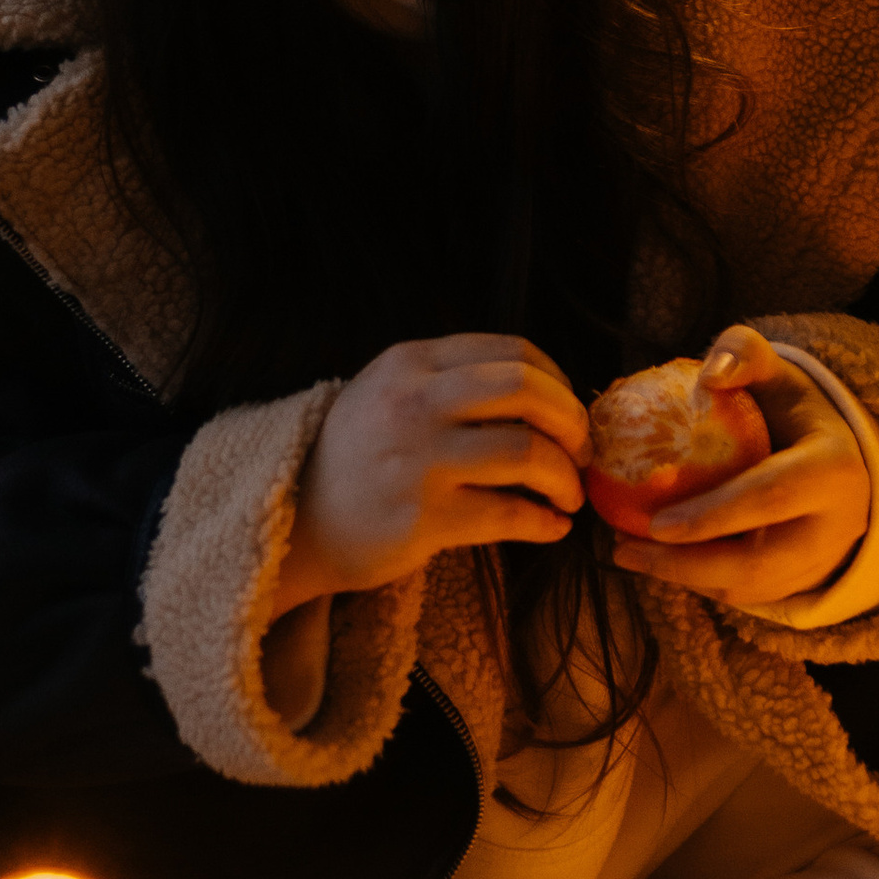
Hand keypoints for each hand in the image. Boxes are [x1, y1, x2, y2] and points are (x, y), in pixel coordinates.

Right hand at [272, 334, 588, 614]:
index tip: (568, 410)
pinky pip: (511, 514)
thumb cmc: (356, 459)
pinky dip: (544, 522)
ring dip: (565, 478)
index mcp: (411, 363)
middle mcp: (414, 403)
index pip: (512, 352)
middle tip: (582, 450)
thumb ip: (449, 381)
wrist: (296, 522)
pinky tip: (550, 526)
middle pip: (527, 390)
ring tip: (568, 495)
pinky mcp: (424, 518)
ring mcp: (418, 460)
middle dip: (571, 422)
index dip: (558, 381)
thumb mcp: (387, 393)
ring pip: (527, 453)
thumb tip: (546, 391)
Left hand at [606, 323, 871, 611]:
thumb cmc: (790, 411)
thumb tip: (711, 374)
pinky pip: (747, 595)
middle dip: (687, 564)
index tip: (655, 522)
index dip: (713, 515)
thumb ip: (744, 354)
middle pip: (758, 562)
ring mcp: (823, 562)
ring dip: (684, 580)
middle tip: (626, 549)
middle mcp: (837, 526)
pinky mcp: (804, 583)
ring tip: (626, 553)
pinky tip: (655, 561)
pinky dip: (698, 583)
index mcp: (834, 469)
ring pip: (750, 588)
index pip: (770, 496)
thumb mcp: (777, 373)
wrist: (839, 458)